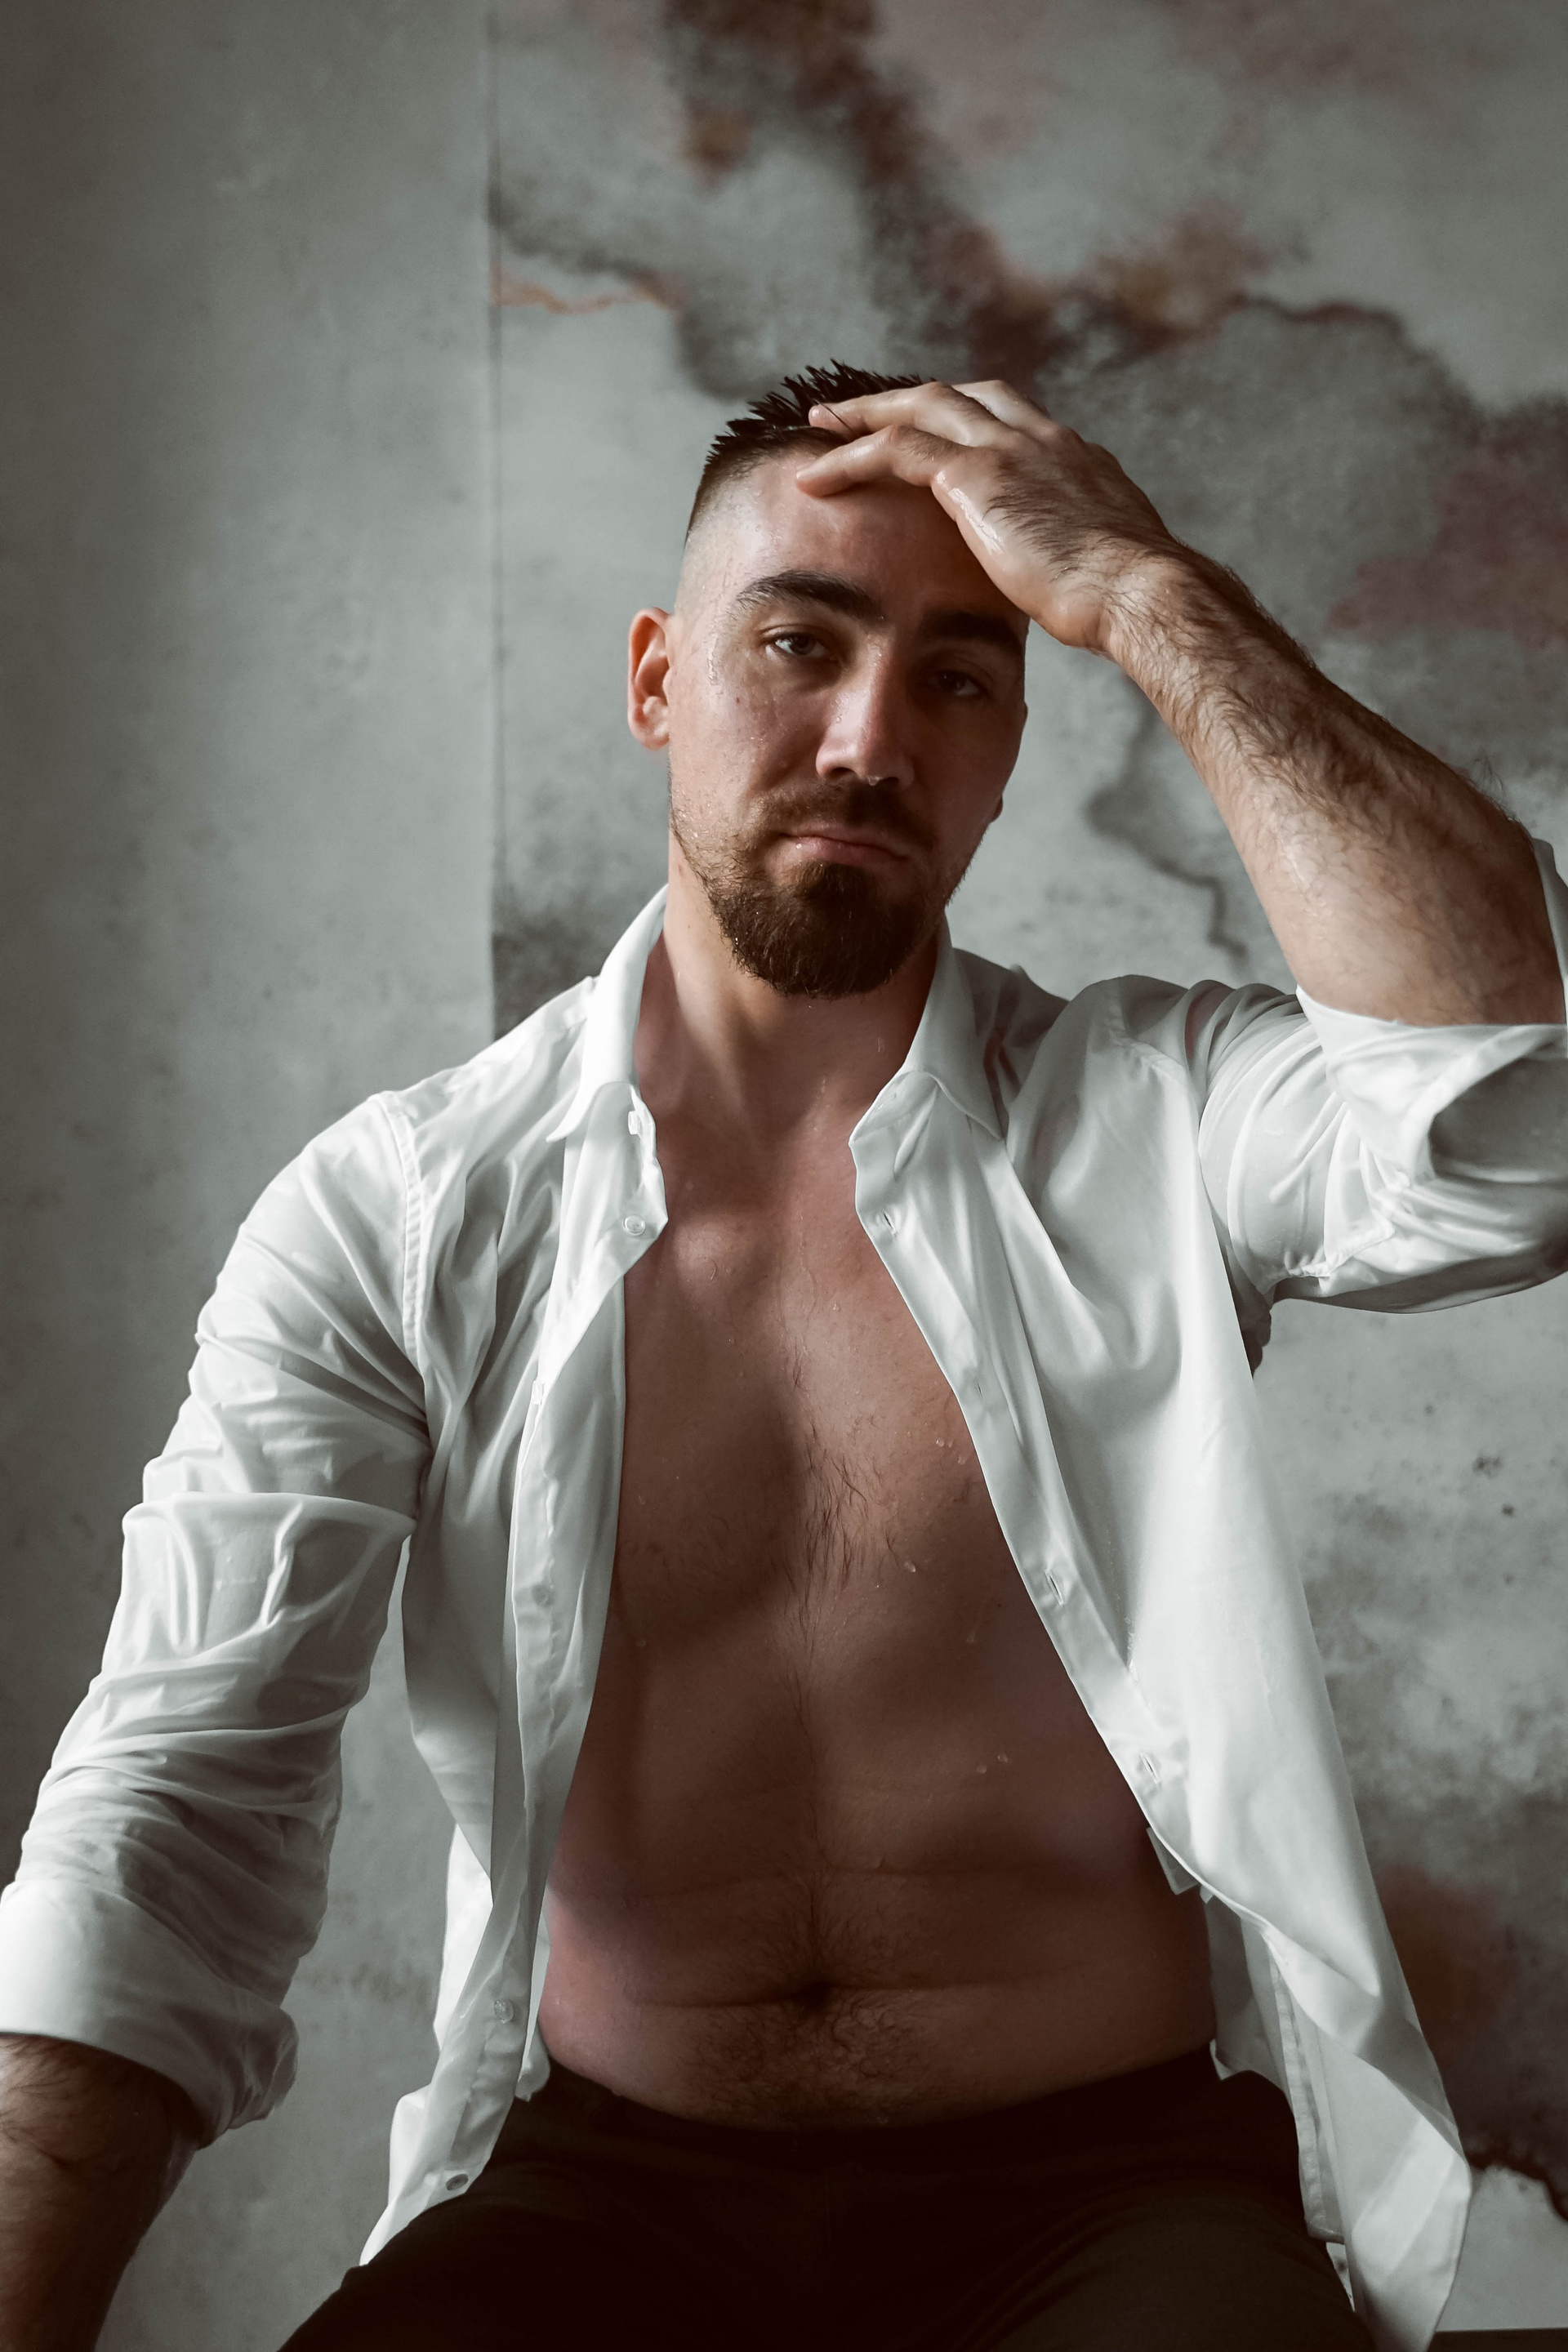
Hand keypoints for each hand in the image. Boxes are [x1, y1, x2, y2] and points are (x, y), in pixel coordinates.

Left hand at [795, 379, 1180, 656]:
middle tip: (858, 409)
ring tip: (820, 425)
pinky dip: (851, 457)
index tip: (933, 431)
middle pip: (961, 396)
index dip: (965, 419)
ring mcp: (1009, 450)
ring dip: (866, 414)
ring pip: (920, 408)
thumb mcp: (1101, 569)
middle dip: (906, 399)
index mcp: (1074, 459)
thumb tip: (1067, 589)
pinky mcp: (977, 476)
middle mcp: (1042, 439)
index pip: (1010, 419)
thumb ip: (1075, 561)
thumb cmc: (1130, 600)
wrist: (1140, 591)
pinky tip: (815, 476)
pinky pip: (896, 450)